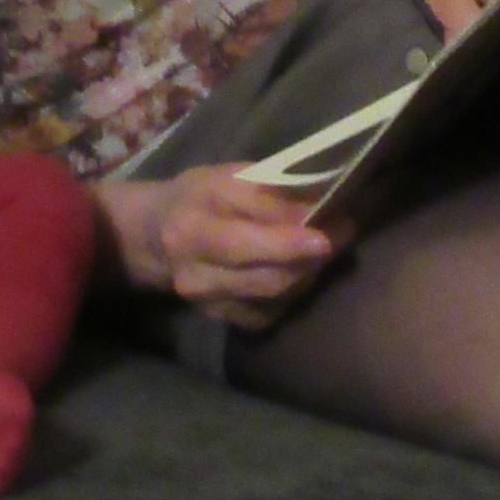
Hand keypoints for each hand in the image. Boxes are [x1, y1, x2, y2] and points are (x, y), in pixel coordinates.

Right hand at [93, 170, 354, 330]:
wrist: (155, 238)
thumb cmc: (197, 197)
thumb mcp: (224, 178)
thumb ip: (267, 191)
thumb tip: (319, 204)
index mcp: (190, 231)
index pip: (240, 243)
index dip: (287, 243)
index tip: (329, 234)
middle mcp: (195, 276)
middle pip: (265, 279)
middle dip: (311, 258)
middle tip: (344, 231)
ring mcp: (209, 305)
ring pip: (274, 298)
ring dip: (308, 272)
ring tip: (325, 245)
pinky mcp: (224, 321)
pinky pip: (271, 312)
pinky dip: (294, 290)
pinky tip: (298, 267)